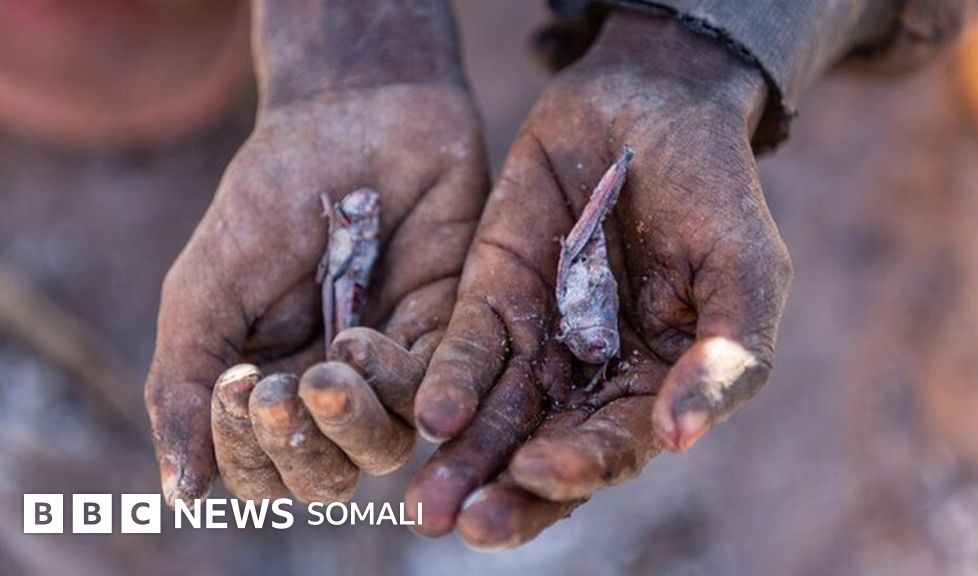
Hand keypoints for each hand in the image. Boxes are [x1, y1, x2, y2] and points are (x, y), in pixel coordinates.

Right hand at [145, 0, 487, 503]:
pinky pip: (431, 395)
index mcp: (269, 386)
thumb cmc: (270, 197)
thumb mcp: (206, 288)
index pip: (259, 470)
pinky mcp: (447, 336)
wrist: (352, 116)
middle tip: (277, 393)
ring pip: (382, 450)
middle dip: (297, 451)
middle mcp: (332, 391)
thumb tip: (181, 494)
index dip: (244, 453)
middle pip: (324, 477)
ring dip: (349, 426)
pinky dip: (394, 383)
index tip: (234, 387)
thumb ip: (184, 385)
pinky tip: (362, 338)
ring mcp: (391, 368)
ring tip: (326, 374)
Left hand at [405, 11, 791, 546]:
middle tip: (467, 522)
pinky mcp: (491, 296)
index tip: (541, 471)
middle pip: (542, 452)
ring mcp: (537, 339)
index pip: (613, 449)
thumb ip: (725, 356)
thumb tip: (681, 440)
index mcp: (655, 387)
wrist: (651, 104)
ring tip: (428, 503)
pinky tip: (430, 411)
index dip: (579, 468)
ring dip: (461, 460)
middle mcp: (589, 378)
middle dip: (505, 492)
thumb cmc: (715, 190)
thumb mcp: (744, 270)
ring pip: (493, 416)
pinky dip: (448, 379)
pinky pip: (466, 347)